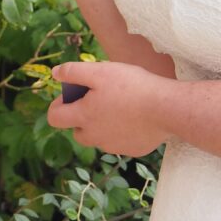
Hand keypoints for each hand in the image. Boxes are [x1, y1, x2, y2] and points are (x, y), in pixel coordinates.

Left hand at [47, 61, 174, 156]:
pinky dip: (124, 130)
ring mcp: (114, 146)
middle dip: (83, 116)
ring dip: (103, 124)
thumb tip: (55, 73)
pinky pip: (121, 141)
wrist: (166, 109)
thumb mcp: (101, 71)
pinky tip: (137, 116)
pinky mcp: (133, 149)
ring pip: (99, 137)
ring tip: (121, 105)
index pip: (55, 118)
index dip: (58, 104)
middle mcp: (94, 136)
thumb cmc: (132, 87)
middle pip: (77, 130)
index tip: (72, 93)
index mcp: (83, 117)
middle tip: (100, 98)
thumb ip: (74, 72)